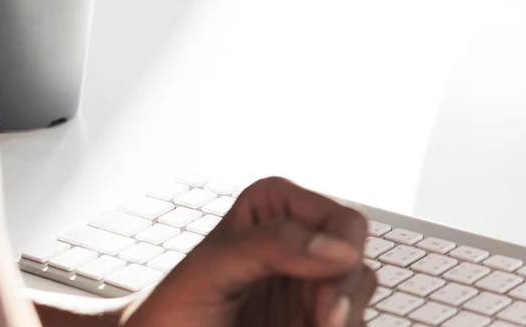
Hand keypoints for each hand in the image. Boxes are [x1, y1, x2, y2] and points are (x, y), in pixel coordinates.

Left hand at [119, 177, 375, 326]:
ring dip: (345, 317)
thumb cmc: (167, 313)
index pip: (342, 221)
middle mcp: (300, 242)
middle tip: (323, 324)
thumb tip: (338, 248)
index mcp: (276, 209)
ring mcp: (307, 284)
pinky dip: (342, 324)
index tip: (322, 297)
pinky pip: (350, 319)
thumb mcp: (210, 270)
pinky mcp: (309, 317)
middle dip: (344, 294)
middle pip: (358, 260)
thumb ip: (271, 244)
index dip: (343, 256)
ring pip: (359, 293)